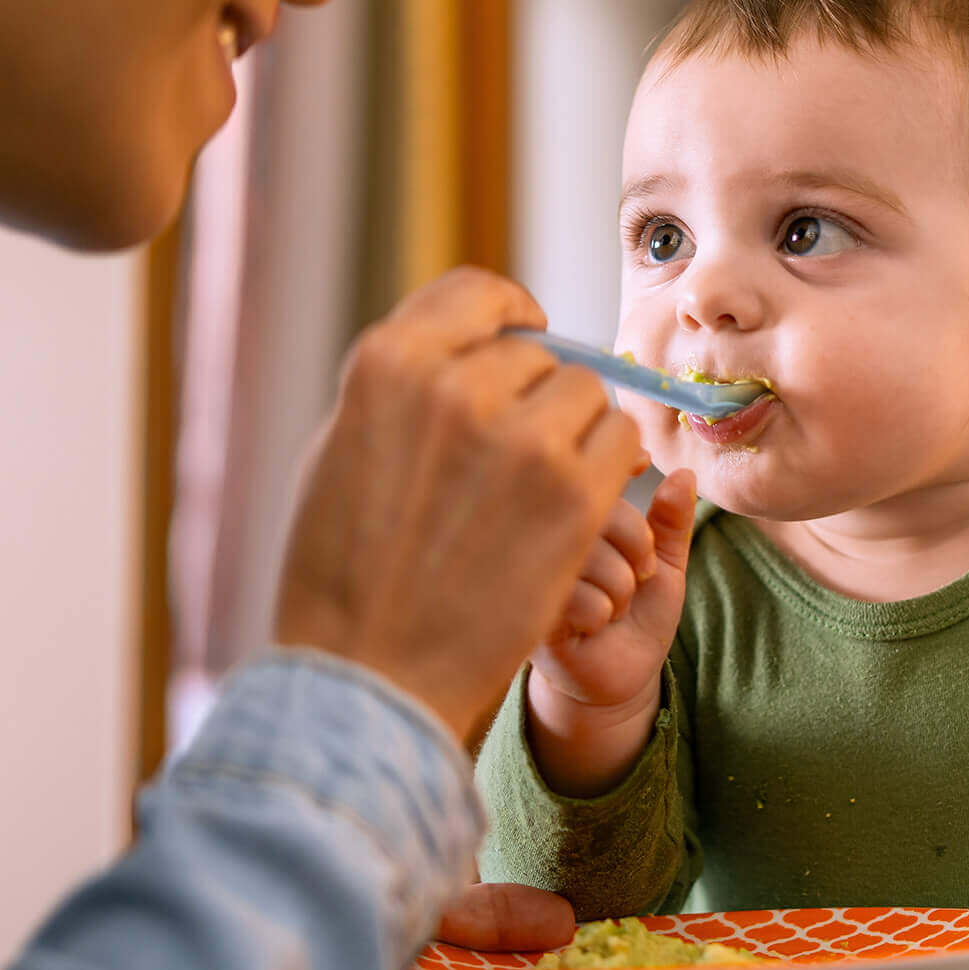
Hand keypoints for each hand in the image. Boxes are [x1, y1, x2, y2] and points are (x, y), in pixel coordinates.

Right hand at [273, 268, 641, 741]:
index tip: (523, 339)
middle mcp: (458, 386)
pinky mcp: (576, 496)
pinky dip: (609, 471)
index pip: (478, 292)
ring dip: (576, 434)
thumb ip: (409, 387)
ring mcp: (523, 439)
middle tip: (515, 456)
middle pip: (539, 353)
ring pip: (588, 395)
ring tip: (537, 491)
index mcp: (389, 362)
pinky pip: (623, 444)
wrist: (370, 677)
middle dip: (535, 394)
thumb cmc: (345, 571)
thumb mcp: (346, 446)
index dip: (509, 314)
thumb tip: (470, 344)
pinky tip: (571, 512)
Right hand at [526, 470, 696, 796]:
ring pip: (590, 557)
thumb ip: (672, 521)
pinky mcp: (529, 611)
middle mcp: (546, 537)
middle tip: (639, 576)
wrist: (621, 677)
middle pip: (598, 511)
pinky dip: (600, 614)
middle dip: (637, 546)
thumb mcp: (665, 564)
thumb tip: (685, 473)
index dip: (623, 467)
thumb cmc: (639, 615)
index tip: (643, 468)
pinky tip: (591, 627)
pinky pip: (575, 597)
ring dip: (620, 589)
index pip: (597, 471)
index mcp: (577, 516)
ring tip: (613, 606)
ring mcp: (535, 573)